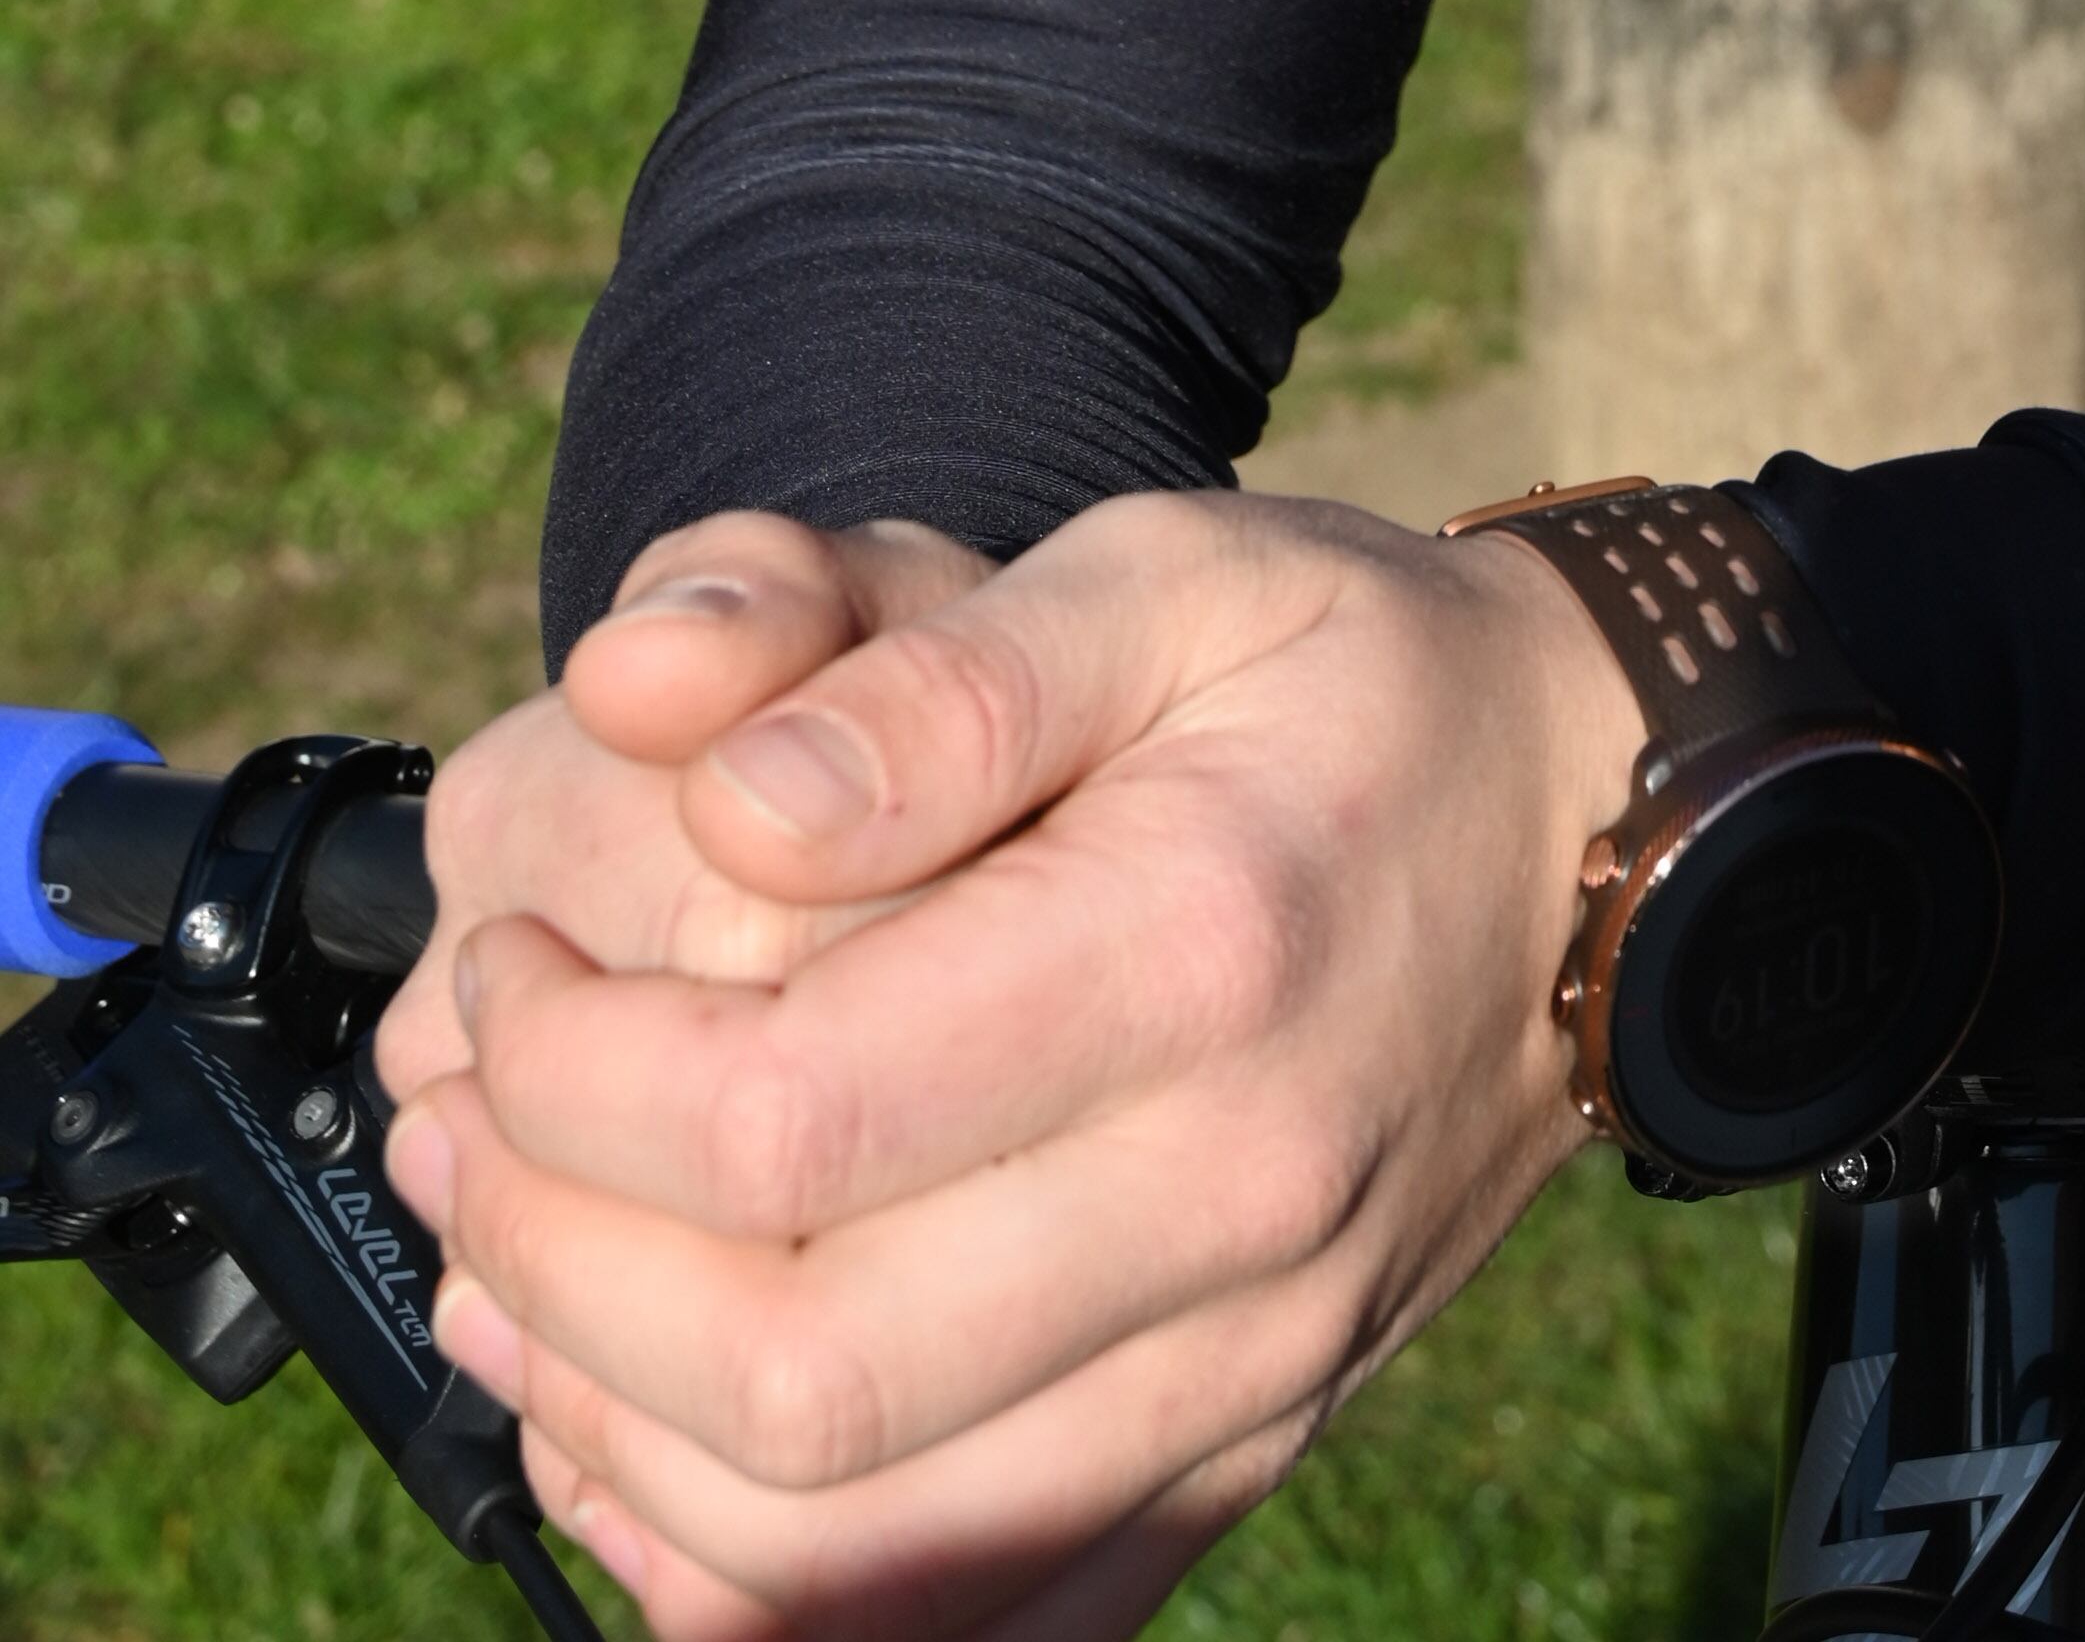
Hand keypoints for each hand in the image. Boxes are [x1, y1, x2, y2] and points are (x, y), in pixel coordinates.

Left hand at [377, 492, 1639, 1638]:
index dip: (574, 1069)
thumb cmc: (1350, 679)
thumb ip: (929, 665)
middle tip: (472, 1118)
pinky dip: (751, 1580)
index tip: (513, 963)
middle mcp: (1233, 1201)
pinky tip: (649, 1435)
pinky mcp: (1236, 1459)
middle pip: (794, 1376)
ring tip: (513, 1264)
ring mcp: (1245, 1369)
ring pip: (845, 1549)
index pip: (791, 1119)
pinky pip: (957, 1625)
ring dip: (609, 1433)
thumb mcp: (1164, 565)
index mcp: (1197, 953)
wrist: (1597, 831)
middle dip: (553, 1261)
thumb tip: (717, 796)